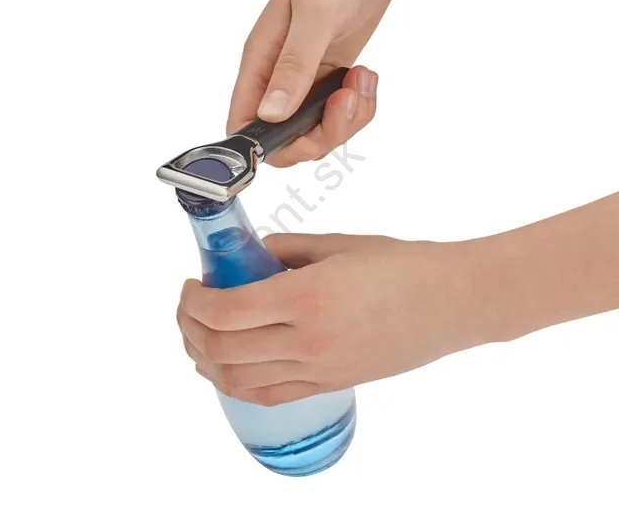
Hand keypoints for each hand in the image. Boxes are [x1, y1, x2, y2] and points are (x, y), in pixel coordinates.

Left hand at [177, 232, 484, 405]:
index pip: (226, 311)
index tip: (190, 286)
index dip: (194, 301)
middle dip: (190, 328)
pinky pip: (267, 395)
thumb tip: (252, 254)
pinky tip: (227, 365)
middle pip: (222, 348)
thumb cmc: (403, 267)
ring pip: (237, 379)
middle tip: (189, 306)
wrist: (451, 303)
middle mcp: (309, 341)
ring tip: (199, 335)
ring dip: (205, 359)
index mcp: (309, 297)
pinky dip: (235, 383)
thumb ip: (287, 249)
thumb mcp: (340, 245)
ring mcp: (319, 370)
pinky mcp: (330, 385)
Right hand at [226, 0, 400, 166]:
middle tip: (343, 104)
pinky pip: (340, 114)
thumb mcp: (315, 17)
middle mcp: (277, 76)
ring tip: (359, 81)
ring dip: (346, 119)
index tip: (299, 142)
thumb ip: (292, 69)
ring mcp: (305, 79)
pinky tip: (363, 76)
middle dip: (320, 134)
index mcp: (260, 61)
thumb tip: (271, 113)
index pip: (244, 122)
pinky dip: (359, 107)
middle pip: (287, 138)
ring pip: (318, 130)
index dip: (265, 145)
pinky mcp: (329, 78)